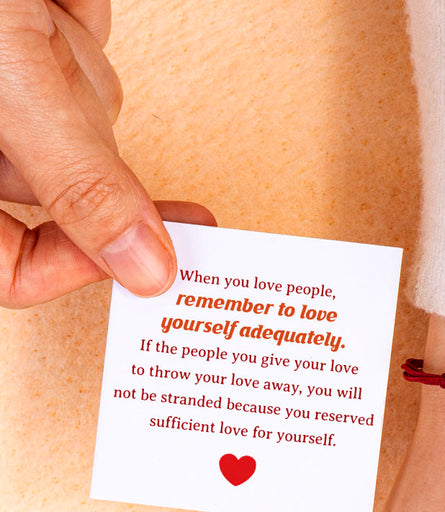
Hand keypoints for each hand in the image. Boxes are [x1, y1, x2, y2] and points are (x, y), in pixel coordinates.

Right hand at [0, 1, 212, 306]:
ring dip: (77, 70)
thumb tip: (144, 271)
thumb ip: (79, 183)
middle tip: (118, 134)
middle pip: (61, 188)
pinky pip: (81, 50)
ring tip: (29, 16)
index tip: (147, 257)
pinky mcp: (23, 40)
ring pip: (83, 119)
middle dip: (87, 143)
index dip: (76, 268)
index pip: (9, 270)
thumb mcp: (10, 83)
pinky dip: (75, 23)